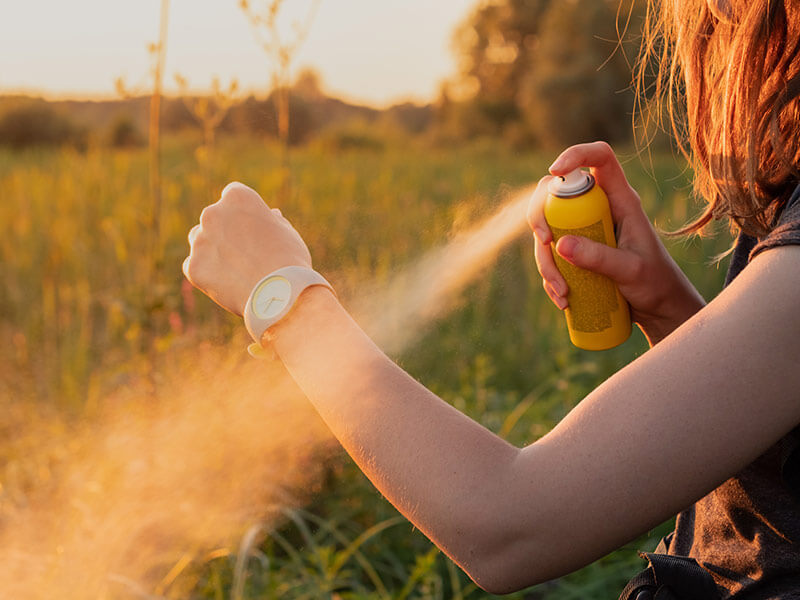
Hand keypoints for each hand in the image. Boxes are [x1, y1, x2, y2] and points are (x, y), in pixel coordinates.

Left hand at [183, 182, 311, 315]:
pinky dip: (207, 274)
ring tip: (236, 270)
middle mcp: (213, 213)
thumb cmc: (290, 260)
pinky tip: (228, 284)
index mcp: (238, 197)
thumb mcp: (287, 233)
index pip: (232, 196)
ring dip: (212, 250)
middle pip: (213, 218)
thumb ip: (272, 221)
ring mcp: (200, 240)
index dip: (244, 214)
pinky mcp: (193, 266)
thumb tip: (271, 215)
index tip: (254, 229)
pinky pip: (194, 267)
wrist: (279, 293)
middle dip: (225, 232)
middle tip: (246, 254)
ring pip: (198, 240)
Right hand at [527, 141, 705, 345]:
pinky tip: (562, 299)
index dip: (575, 155)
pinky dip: (550, 277)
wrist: (658, 309)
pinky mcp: (575, 251)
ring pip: (548, 229)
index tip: (555, 172)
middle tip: (544, 242)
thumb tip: (559, 244)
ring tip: (563, 293)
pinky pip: (550, 256)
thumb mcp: (630, 270)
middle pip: (556, 193)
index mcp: (620, 200)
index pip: (599, 158)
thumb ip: (599, 257)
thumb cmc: (655, 283)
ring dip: (545, 260)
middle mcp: (598, 209)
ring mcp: (583, 230)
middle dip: (540, 216)